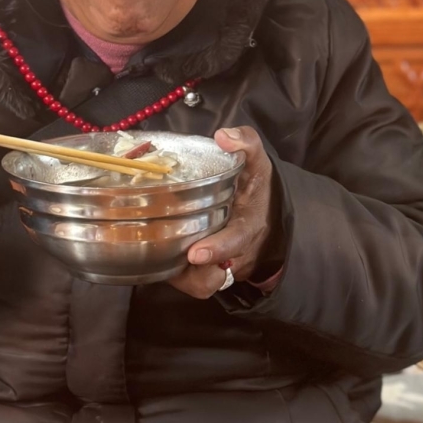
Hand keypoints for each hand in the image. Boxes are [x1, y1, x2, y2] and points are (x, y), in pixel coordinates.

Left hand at [167, 126, 281, 298]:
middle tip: (174, 258)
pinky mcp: (204, 272)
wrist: (265, 214)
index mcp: (247, 226)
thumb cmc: (254, 187)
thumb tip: (223, 136)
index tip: (196, 252)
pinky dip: (173, 273)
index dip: (216, 249)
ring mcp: (219, 266)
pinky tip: (158, 252)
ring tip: (164, 255)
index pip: (236, 241)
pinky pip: (188, 281)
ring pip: (199, 285)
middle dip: (195, 273)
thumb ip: (246, 143)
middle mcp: (235, 253)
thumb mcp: (257, 162)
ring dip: (182, 276)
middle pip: (214, 276)